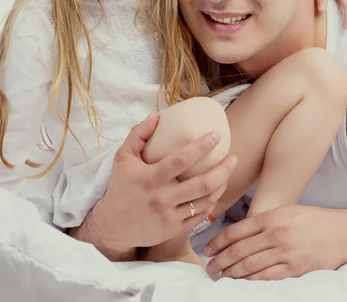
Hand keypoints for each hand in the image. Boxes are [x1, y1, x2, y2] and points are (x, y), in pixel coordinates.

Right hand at [75, 114, 237, 258]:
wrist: (112, 226)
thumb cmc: (120, 187)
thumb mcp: (122, 158)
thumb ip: (138, 135)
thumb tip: (157, 116)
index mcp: (149, 178)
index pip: (181, 160)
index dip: (201, 147)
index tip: (216, 135)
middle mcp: (161, 198)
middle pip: (202, 184)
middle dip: (223, 170)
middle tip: (233, 158)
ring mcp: (169, 216)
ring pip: (205, 201)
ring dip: (221, 185)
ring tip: (229, 171)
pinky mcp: (174, 230)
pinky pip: (200, 216)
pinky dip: (212, 202)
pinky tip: (217, 190)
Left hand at [204, 205, 346, 279]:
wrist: (343, 233)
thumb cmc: (314, 220)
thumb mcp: (286, 211)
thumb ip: (264, 221)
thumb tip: (240, 232)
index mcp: (271, 218)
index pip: (236, 230)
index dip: (218, 241)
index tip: (208, 249)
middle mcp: (276, 235)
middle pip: (239, 250)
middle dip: (221, 260)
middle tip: (210, 268)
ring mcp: (285, 253)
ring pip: (250, 266)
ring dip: (232, 273)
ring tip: (221, 276)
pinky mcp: (294, 269)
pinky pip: (266, 277)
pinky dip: (251, 281)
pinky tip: (241, 283)